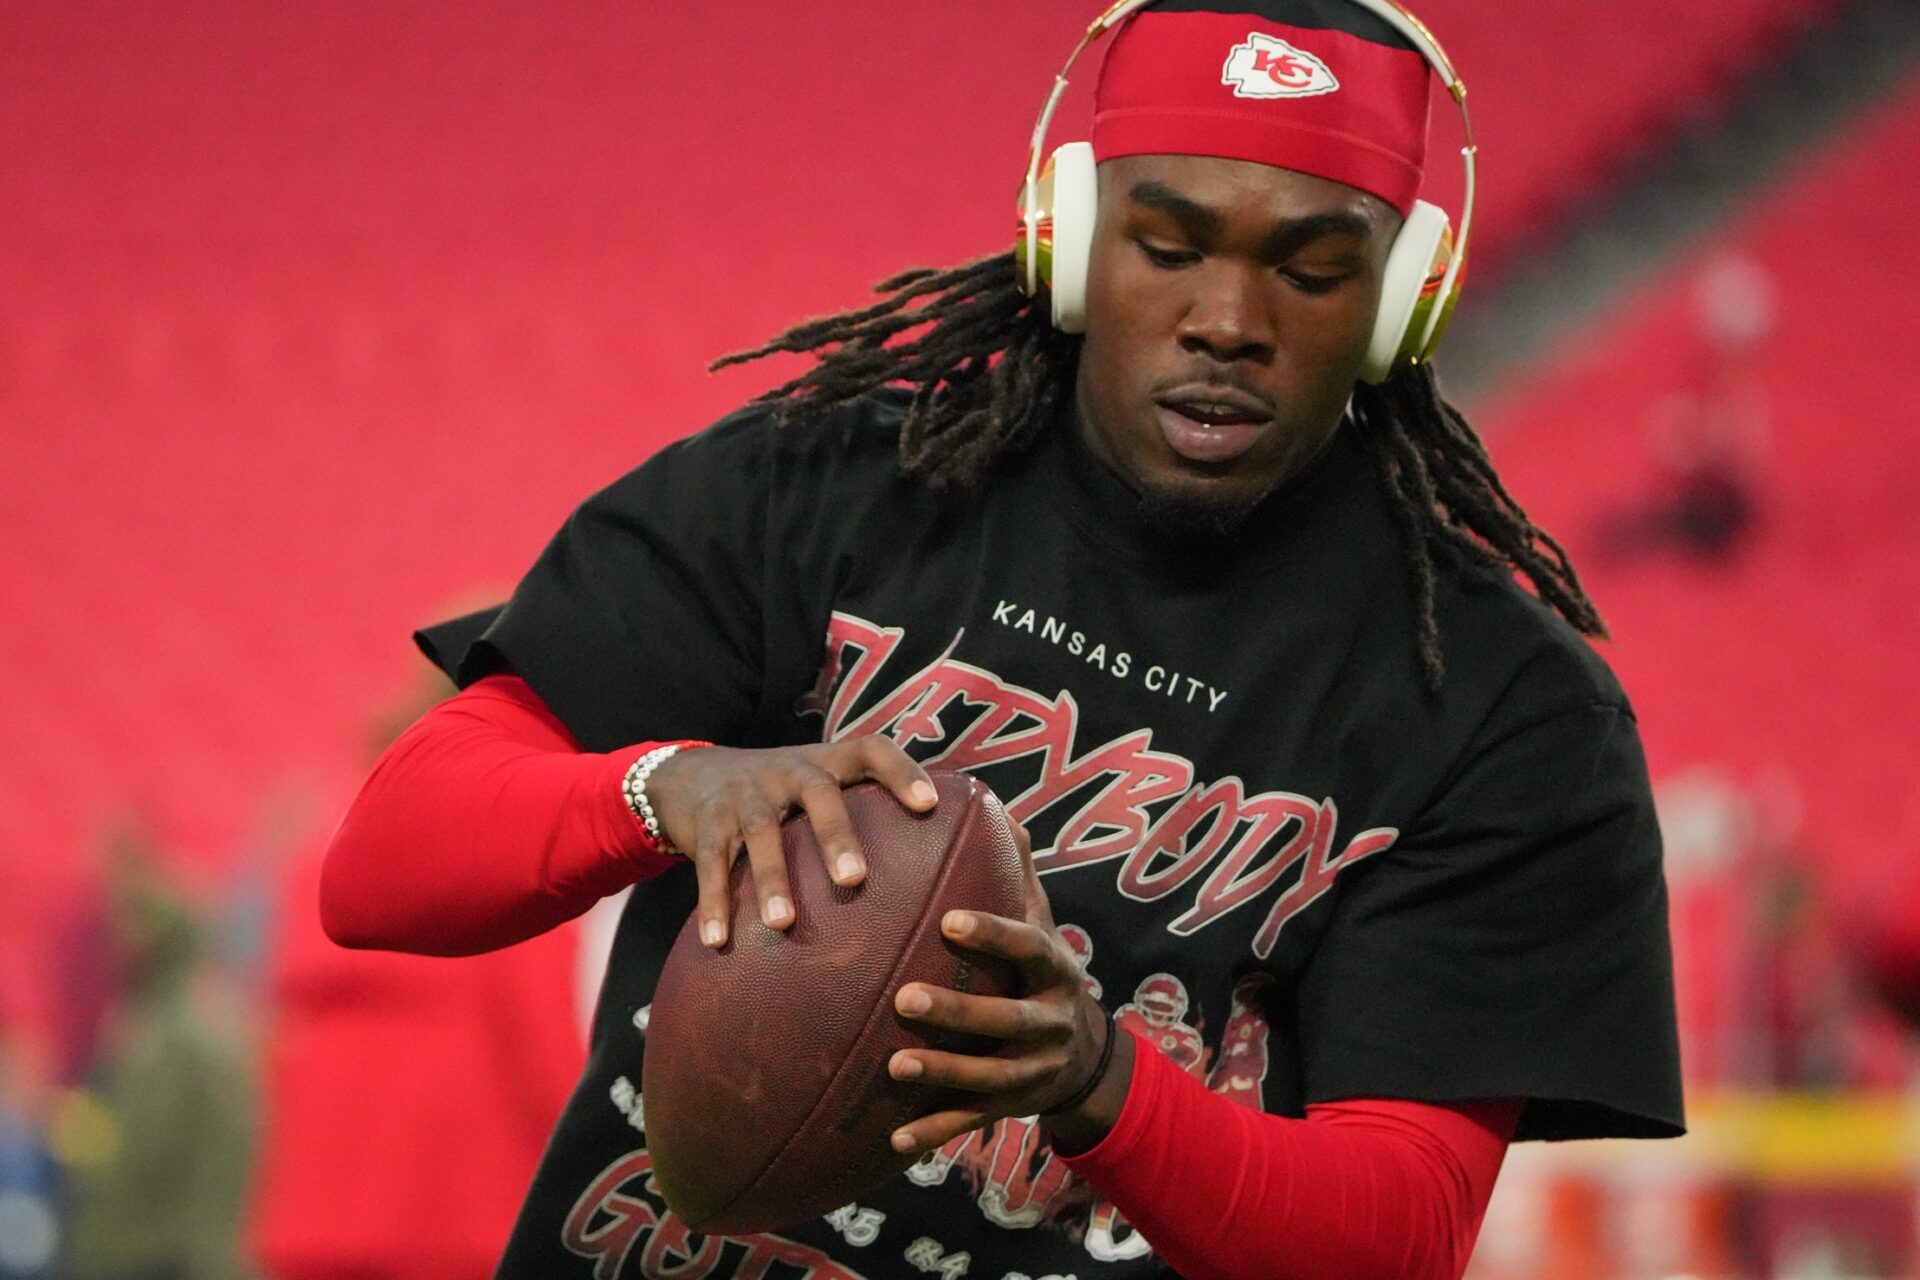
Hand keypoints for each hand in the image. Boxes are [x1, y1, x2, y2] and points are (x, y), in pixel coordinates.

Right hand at [645, 738, 936, 946]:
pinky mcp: (706, 822)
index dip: (901, 771)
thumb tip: (936, 870)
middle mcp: (787, 771)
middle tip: (854, 879)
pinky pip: (710, 861)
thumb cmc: (778, 796)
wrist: (689, 776)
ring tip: (782, 924)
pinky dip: (714, 901)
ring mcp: (745, 794)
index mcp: (824, 762)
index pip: (871, 750)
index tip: (928, 805)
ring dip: (772, 878)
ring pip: (761, 831)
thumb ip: (860, 814)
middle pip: (817, 792)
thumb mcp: (814, 787)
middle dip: (836, 835)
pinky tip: (718, 941)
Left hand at [884, 820, 1116, 1155]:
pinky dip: (937, 1133)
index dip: (994, 934)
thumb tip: (990, 802)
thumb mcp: (1042, 922)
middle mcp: (1052, 1022)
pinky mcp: (1014, 1109)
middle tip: (904, 996)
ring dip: (943, 1074)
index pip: (1029, 945)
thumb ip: (1015, 871)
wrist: (1083, 1058)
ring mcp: (1035, 1070)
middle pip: (1008, 1020)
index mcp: (1056, 968)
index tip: (948, 919)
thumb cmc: (1041, 971)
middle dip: (959, 1012)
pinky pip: (974, 1124)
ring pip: (991, 1078)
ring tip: (893, 1066)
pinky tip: (896, 1140)